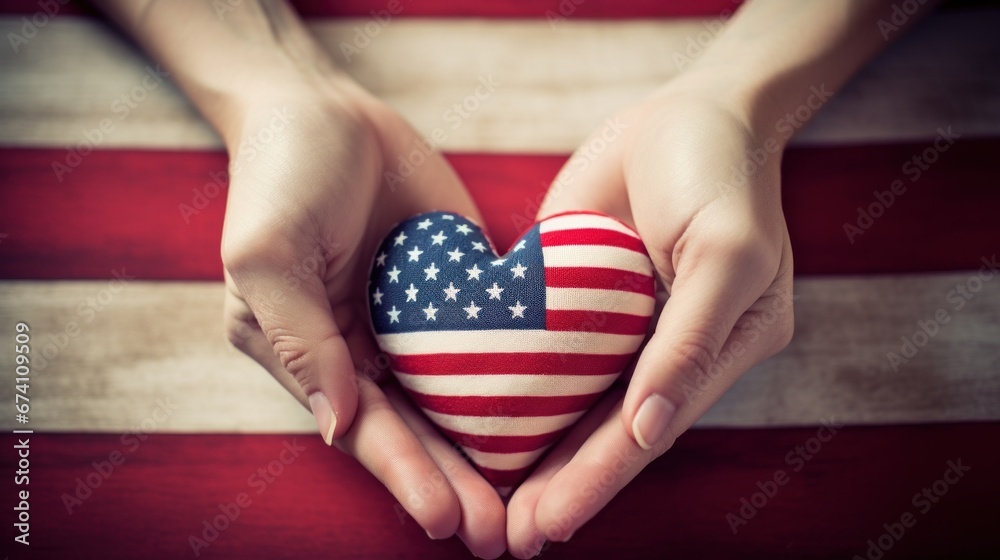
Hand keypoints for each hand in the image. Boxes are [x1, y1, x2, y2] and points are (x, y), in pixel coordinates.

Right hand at [220, 76, 505, 556]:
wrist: (326, 109)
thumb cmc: (280, 177)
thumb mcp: (268, 253)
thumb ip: (296, 338)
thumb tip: (336, 423)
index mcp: (310, 356)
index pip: (364, 429)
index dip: (406, 475)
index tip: (446, 517)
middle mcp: (365, 353)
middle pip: (418, 430)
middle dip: (457, 482)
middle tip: (501, 533)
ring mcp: (417, 325)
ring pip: (460, 400)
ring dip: (492, 452)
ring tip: (530, 504)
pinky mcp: (461, 293)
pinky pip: (492, 342)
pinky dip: (517, 382)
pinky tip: (553, 418)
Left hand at [506, 84, 793, 555]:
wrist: (690, 108)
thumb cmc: (723, 175)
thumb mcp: (725, 253)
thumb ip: (692, 343)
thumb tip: (650, 429)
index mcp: (712, 354)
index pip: (647, 431)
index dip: (598, 480)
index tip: (550, 523)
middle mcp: (660, 351)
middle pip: (603, 429)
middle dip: (558, 484)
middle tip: (511, 537)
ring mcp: (615, 325)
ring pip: (568, 400)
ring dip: (530, 451)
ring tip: (490, 507)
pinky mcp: (573, 294)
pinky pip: (539, 345)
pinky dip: (513, 385)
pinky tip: (474, 420)